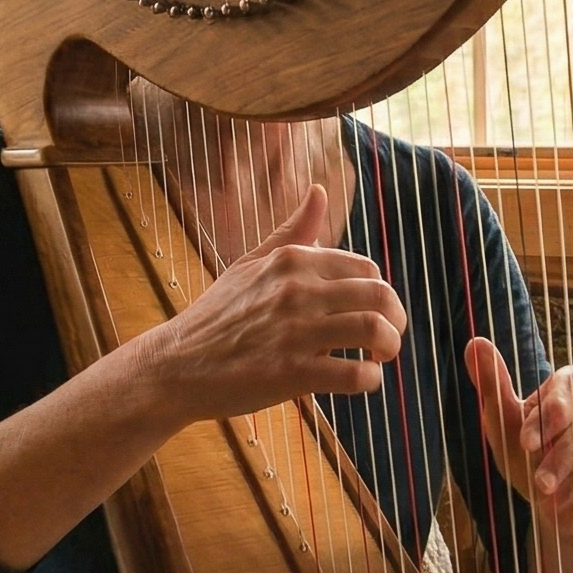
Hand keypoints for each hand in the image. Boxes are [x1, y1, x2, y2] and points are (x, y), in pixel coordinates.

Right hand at [139, 185, 406, 422]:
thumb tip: (318, 190)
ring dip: (389, 348)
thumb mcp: (251, 264)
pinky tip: (360, 382)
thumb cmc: (215, 316)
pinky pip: (354, 374)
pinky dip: (369, 381)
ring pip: (375, 331)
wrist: (176, 365)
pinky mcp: (292, 373)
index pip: (366, 268)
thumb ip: (292, 231)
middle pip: (380, 295)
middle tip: (387, 340)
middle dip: (396, 319)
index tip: (372, 313)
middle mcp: (297, 290)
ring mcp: (295, 332)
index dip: (379, 293)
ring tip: (378, 360)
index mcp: (292, 261)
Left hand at [465, 337, 572, 531]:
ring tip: (553, 495)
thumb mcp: (505, 424)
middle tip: (540, 482)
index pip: (569, 387)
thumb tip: (474, 342)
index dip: (549, 415)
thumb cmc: (528, 456)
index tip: (525, 443)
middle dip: (563, 452)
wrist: (554, 503)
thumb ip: (493, 384)